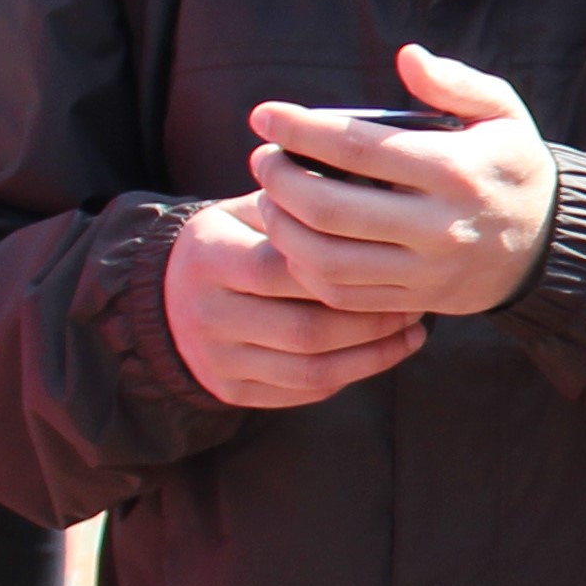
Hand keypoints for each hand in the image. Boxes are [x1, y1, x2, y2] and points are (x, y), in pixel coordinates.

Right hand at [162, 195, 426, 406]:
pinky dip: (350, 375)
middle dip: (372, 320)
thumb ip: (301, 207)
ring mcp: (214, 358)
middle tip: (417, 302)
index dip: (346, 270)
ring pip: (309, 370)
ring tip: (412, 330)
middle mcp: (204, 313)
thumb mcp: (252, 210)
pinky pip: (301, 392)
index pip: (284, 269)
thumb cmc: (237, 240)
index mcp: (208, 256)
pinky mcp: (228, 390)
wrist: (167, 293)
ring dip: (372, 354)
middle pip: (305, 329)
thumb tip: (379, 193)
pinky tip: (386, 351)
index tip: (396, 261)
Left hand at [248, 46, 559, 318]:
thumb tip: (406, 56)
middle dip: (279, 179)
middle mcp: (440, 225)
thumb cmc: (510, 166)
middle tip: (263, 158)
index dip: (299, 129)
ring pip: (327, 257)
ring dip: (281, 226)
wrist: (549, 244)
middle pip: (330, 208)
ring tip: (270, 198)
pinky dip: (303, 267)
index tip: (264, 115)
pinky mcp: (417, 300)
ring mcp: (427, 270)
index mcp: (457, 171)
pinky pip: (340, 293)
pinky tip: (294, 241)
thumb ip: (454, 82)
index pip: (357, 147)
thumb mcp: (502, 114)